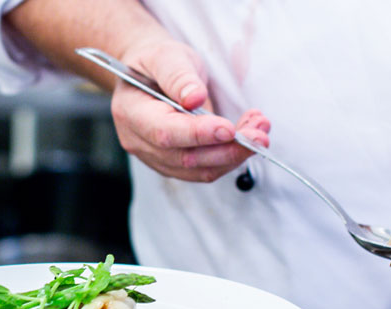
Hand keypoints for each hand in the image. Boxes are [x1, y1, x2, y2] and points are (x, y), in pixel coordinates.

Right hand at [111, 40, 269, 182]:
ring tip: (260, 132)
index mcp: (131, 112)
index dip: (198, 134)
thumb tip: (194, 98)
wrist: (151, 74)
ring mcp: (156, 157)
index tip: (229, 128)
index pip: (165, 132)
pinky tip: (247, 137)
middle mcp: (139, 141)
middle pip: (185, 158)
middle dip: (227, 149)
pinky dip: (230, 157)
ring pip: (199, 170)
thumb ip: (178, 76)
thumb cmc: (157, 63)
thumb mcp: (166, 56)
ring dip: (235, 155)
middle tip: (259, 134)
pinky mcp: (174, 164)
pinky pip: (204, 169)